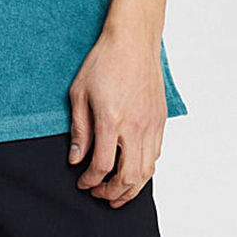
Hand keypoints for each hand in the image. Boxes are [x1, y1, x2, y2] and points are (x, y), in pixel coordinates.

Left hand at [67, 28, 166, 207]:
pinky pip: (156, 154)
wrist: (132, 41)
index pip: (102, 166)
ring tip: (118, 194)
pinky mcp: (160, 120)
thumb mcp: (79, 92)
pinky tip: (134, 171)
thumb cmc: (104, 61)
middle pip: (128, 177)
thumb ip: (79, 129)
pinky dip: (145, 170)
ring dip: (132, 188)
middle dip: (112, 193)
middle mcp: (134, 127)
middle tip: (99, 195)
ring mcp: (151, 124)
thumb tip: (76, 158)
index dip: (91, 181)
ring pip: (147, 170)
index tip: (83, 182)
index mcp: (110, 120)